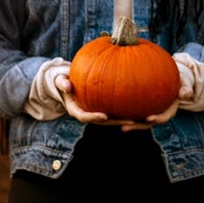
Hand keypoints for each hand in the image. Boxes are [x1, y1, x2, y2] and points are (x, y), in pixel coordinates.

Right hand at [55, 74, 175, 130]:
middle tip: (130, 120)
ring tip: (142, 118)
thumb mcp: (61, 80)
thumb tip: (66, 85)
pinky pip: (117, 110)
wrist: (69, 85)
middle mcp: (88, 114)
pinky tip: (142, 106)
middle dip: (117, 122)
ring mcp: (97, 112)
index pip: (85, 117)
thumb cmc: (65, 81)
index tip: (104, 116)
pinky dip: (127, 110)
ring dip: (126, 119)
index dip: (94, 117)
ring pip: (113, 118)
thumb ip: (63, 82)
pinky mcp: (105, 108)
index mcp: (76, 110)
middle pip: (104, 121)